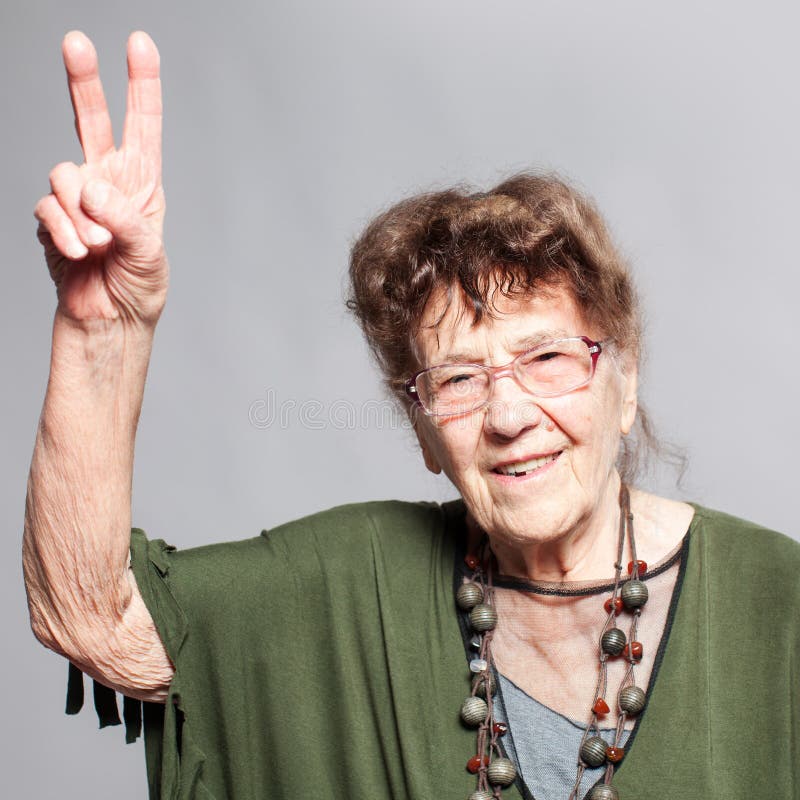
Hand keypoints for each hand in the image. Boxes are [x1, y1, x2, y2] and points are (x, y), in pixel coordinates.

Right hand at [34, 31, 167, 326]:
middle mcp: (108, 182)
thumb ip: (124, 218)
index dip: (142, 84)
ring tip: (97, 246)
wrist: (111, 321)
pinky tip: (77, 252)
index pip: (143, 126)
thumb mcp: (149, 252)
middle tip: (76, 41)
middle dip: (84, 80)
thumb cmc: (140, 287)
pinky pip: (47, 208)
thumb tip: (90, 186)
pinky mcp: (51, 219)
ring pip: (63, 173)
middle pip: (92, 120)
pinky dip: (63, 231)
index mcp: (142, 184)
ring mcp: (77, 199)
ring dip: (79, 212)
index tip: (141, 43)